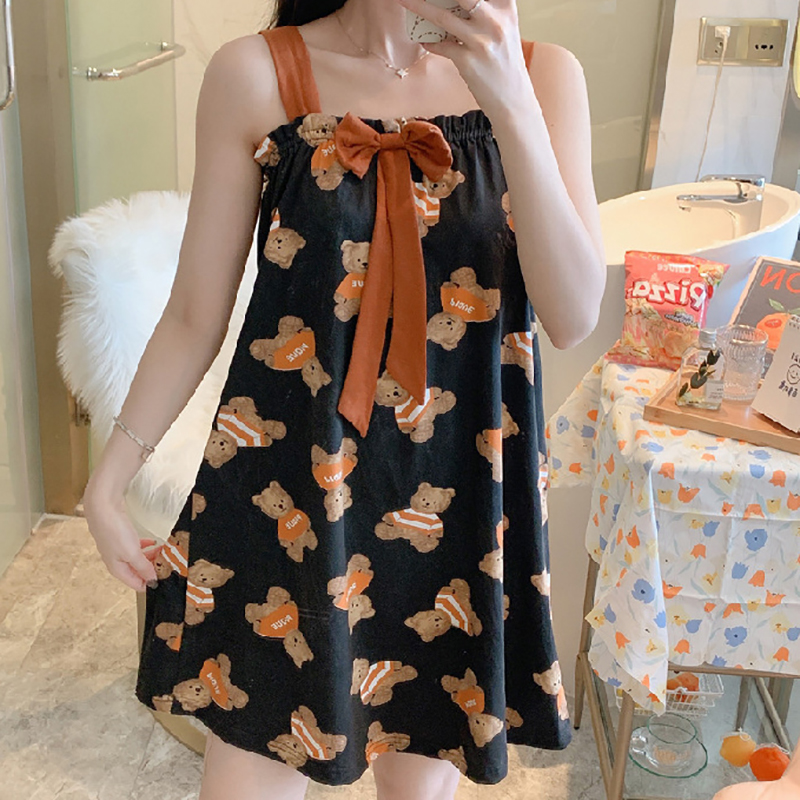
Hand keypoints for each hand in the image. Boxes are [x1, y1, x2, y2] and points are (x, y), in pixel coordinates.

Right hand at [83, 478, 161, 591]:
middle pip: (138, 571)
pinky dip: (146, 546)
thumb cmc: (113, 530)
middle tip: (169, 563)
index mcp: (117, 569)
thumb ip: (143, 567)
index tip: (166, 579)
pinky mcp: (120, 536)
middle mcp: (116, 561)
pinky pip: (136, 546)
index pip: (136, 584)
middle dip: (153, 568)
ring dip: (151, 556)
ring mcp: (118, 548)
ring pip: (138, 558)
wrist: (103, 506)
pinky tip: (153, 543)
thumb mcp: (132, 553)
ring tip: (164, 552)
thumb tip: (152, 581)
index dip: (151, 584)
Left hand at [396, 0, 532, 118]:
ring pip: (443, 16)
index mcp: (506, 7)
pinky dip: (430, 42)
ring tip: (402, 0)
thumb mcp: (504, 30)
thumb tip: (454, 3)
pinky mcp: (468, 61)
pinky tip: (424, 40)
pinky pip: (441, 46)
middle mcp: (495, 21)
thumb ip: (486, 11)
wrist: (513, 99)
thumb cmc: (505, 63)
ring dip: (418, 6)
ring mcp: (481, 41)